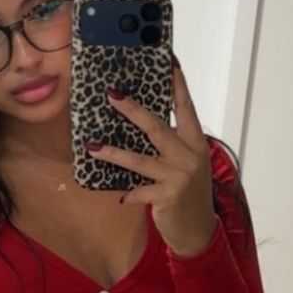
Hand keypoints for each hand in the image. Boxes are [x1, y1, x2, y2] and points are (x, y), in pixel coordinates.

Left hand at [86, 63, 216, 256]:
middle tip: (112, 94)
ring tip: (93, 146)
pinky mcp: (167, 197)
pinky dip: (128, 193)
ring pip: (140, 160)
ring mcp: (178, 177)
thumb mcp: (186, 164)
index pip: (186, 108)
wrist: (199, 231)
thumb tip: (141, 123)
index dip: (177, 85)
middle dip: (133, 110)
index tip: (169, 61)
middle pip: (156, 127)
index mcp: (196, 143)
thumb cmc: (188, 192)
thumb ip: (171, 145)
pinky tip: (119, 195)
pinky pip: (139, 191)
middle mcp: (189, 156)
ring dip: (114, 153)